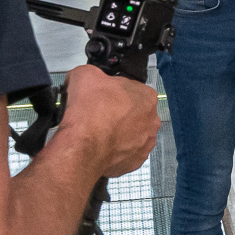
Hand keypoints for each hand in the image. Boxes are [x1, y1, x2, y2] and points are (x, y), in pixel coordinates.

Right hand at [61, 63, 158, 178]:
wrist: (82, 146)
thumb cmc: (89, 112)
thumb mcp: (84, 75)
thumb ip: (90, 73)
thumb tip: (84, 76)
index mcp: (146, 97)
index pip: (132, 89)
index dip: (114, 92)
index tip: (103, 97)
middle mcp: (151, 120)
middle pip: (134, 113)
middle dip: (118, 114)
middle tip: (99, 115)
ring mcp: (145, 143)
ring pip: (131, 135)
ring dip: (118, 133)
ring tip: (98, 133)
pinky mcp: (135, 162)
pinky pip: (126, 154)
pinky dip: (115, 151)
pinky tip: (101, 147)